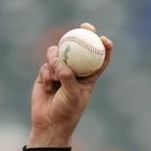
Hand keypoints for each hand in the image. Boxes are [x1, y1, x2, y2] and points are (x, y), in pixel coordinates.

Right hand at [27, 23, 113, 147]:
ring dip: (56, 61)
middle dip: (83, 34)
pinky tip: (48, 86)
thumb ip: (67, 77)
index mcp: (89, 77)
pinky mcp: (46, 73)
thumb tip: (59, 61)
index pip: (100, 59)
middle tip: (84, 26)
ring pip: (58, 54)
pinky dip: (47, 73)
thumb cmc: (67, 112)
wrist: (49, 123)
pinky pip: (46, 65)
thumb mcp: (72, 95)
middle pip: (80, 48)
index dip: (104, 47)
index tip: (104, 39)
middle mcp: (75, 72)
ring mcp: (60, 71)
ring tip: (56, 77)